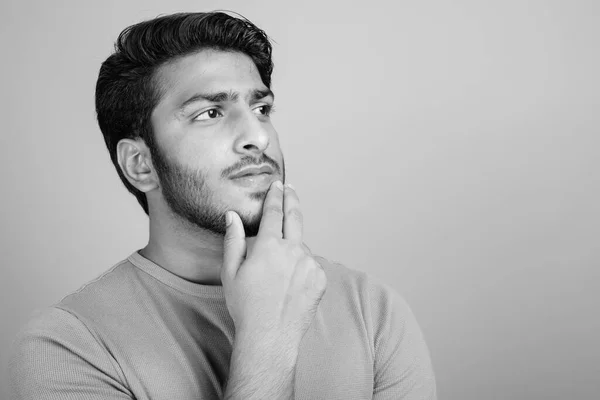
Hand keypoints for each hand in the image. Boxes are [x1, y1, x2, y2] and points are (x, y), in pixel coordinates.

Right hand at [221, 181, 326, 345]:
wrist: (270, 336)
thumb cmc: (246, 306)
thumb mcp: (231, 272)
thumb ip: (234, 240)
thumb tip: (232, 216)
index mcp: (269, 246)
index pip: (274, 212)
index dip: (276, 196)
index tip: (278, 185)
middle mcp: (293, 250)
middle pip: (295, 217)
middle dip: (292, 200)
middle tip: (291, 189)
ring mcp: (309, 264)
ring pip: (302, 246)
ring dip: (293, 247)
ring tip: (278, 271)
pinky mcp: (320, 279)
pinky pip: (311, 265)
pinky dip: (302, 267)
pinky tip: (290, 284)